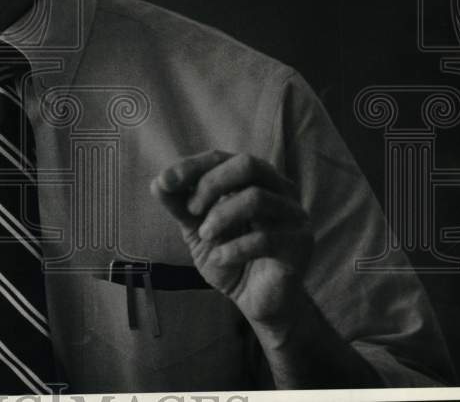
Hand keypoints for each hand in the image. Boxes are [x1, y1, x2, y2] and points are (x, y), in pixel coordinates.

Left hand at [150, 150, 312, 336]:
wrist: (257, 301)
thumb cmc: (230, 257)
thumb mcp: (197, 231)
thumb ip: (181, 206)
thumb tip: (158, 182)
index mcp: (254, 180)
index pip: (222, 158)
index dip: (192, 166)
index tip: (165, 181)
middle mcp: (280, 190)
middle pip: (249, 164)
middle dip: (212, 184)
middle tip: (192, 209)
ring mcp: (294, 216)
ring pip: (257, 198)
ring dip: (222, 215)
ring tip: (205, 236)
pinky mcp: (301, 245)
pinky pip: (266, 238)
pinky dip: (234, 248)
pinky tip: (220, 258)